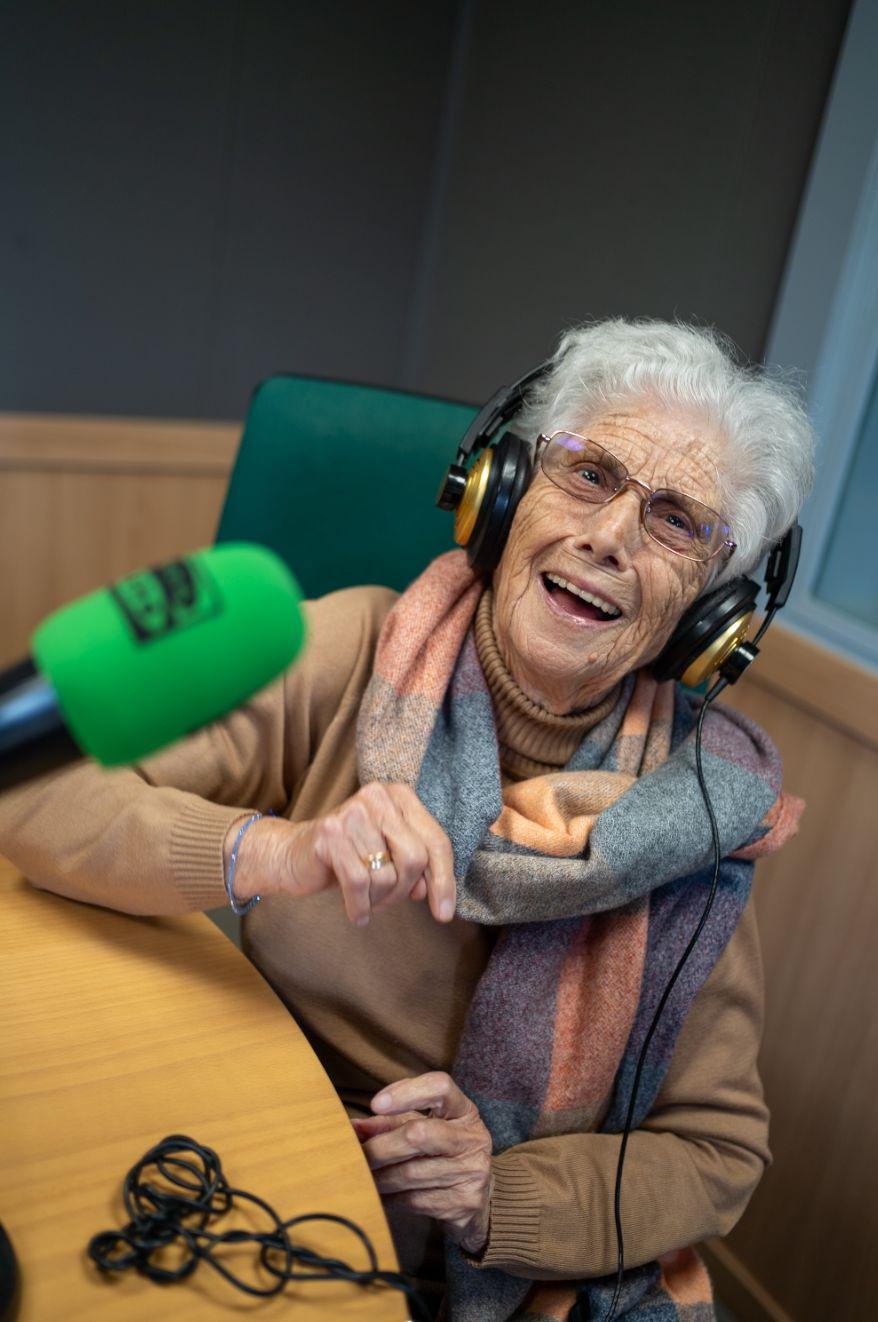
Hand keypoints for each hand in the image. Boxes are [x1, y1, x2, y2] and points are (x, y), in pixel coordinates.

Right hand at [222, 783, 455, 926]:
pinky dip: (360, 907)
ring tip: (366, 899)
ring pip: (387, 875)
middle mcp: (377, 797)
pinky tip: (356, 915)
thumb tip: (433, 894)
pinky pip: (359, 883)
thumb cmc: (348, 856)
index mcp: (399, 796)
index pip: (436, 841)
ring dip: (379, 900)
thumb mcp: (388, 857)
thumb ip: (415, 868)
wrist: (291, 854)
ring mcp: (352, 813)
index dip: (444, 880)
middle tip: (386, 902)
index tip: (444, 914)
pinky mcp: (329, 835)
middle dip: (404, 890)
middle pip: (415, 858)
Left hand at [352, 1072, 492, 1255]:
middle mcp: (473, 1137)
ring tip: (363, 1176)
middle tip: (358, 1155)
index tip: (375, 1104)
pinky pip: (415, 1200)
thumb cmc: (441, 1151)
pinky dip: (391, 1198)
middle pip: (419, 1134)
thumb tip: (352, 1128)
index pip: (440, 1087)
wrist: (479, 1195)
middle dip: (381, 1147)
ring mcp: (472, 1171)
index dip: (406, 1092)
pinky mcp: (465, 1201)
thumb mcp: (422, 1127)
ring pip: (412, 1172)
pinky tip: (380, 1195)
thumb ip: (388, 1123)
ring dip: (380, 1176)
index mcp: (464, 1110)